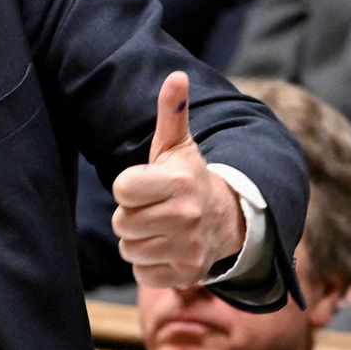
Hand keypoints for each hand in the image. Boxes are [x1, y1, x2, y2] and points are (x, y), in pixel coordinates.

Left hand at [112, 71, 244, 287]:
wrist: (229, 219)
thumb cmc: (190, 178)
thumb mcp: (178, 146)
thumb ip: (172, 112)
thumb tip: (176, 75)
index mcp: (179, 183)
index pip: (122, 189)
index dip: (129, 187)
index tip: (148, 184)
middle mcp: (186, 217)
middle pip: (122, 222)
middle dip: (132, 214)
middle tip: (154, 207)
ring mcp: (188, 248)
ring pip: (129, 248)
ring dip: (138, 239)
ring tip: (160, 227)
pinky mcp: (186, 274)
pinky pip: (142, 272)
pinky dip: (149, 263)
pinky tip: (166, 247)